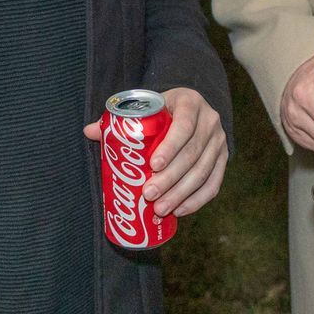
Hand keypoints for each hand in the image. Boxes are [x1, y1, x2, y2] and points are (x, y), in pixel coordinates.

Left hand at [83, 87, 227, 217]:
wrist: (192, 108)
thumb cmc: (163, 110)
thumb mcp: (148, 107)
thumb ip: (120, 120)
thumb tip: (89, 131)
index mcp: (190, 102)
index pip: (184, 125)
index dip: (170, 147)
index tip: (152, 165)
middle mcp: (210, 120)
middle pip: (192, 153)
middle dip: (171, 178)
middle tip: (149, 195)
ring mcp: (219, 141)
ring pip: (203, 171)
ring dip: (182, 193)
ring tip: (161, 208)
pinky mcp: (223, 159)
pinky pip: (214, 183)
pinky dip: (198, 200)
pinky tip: (181, 211)